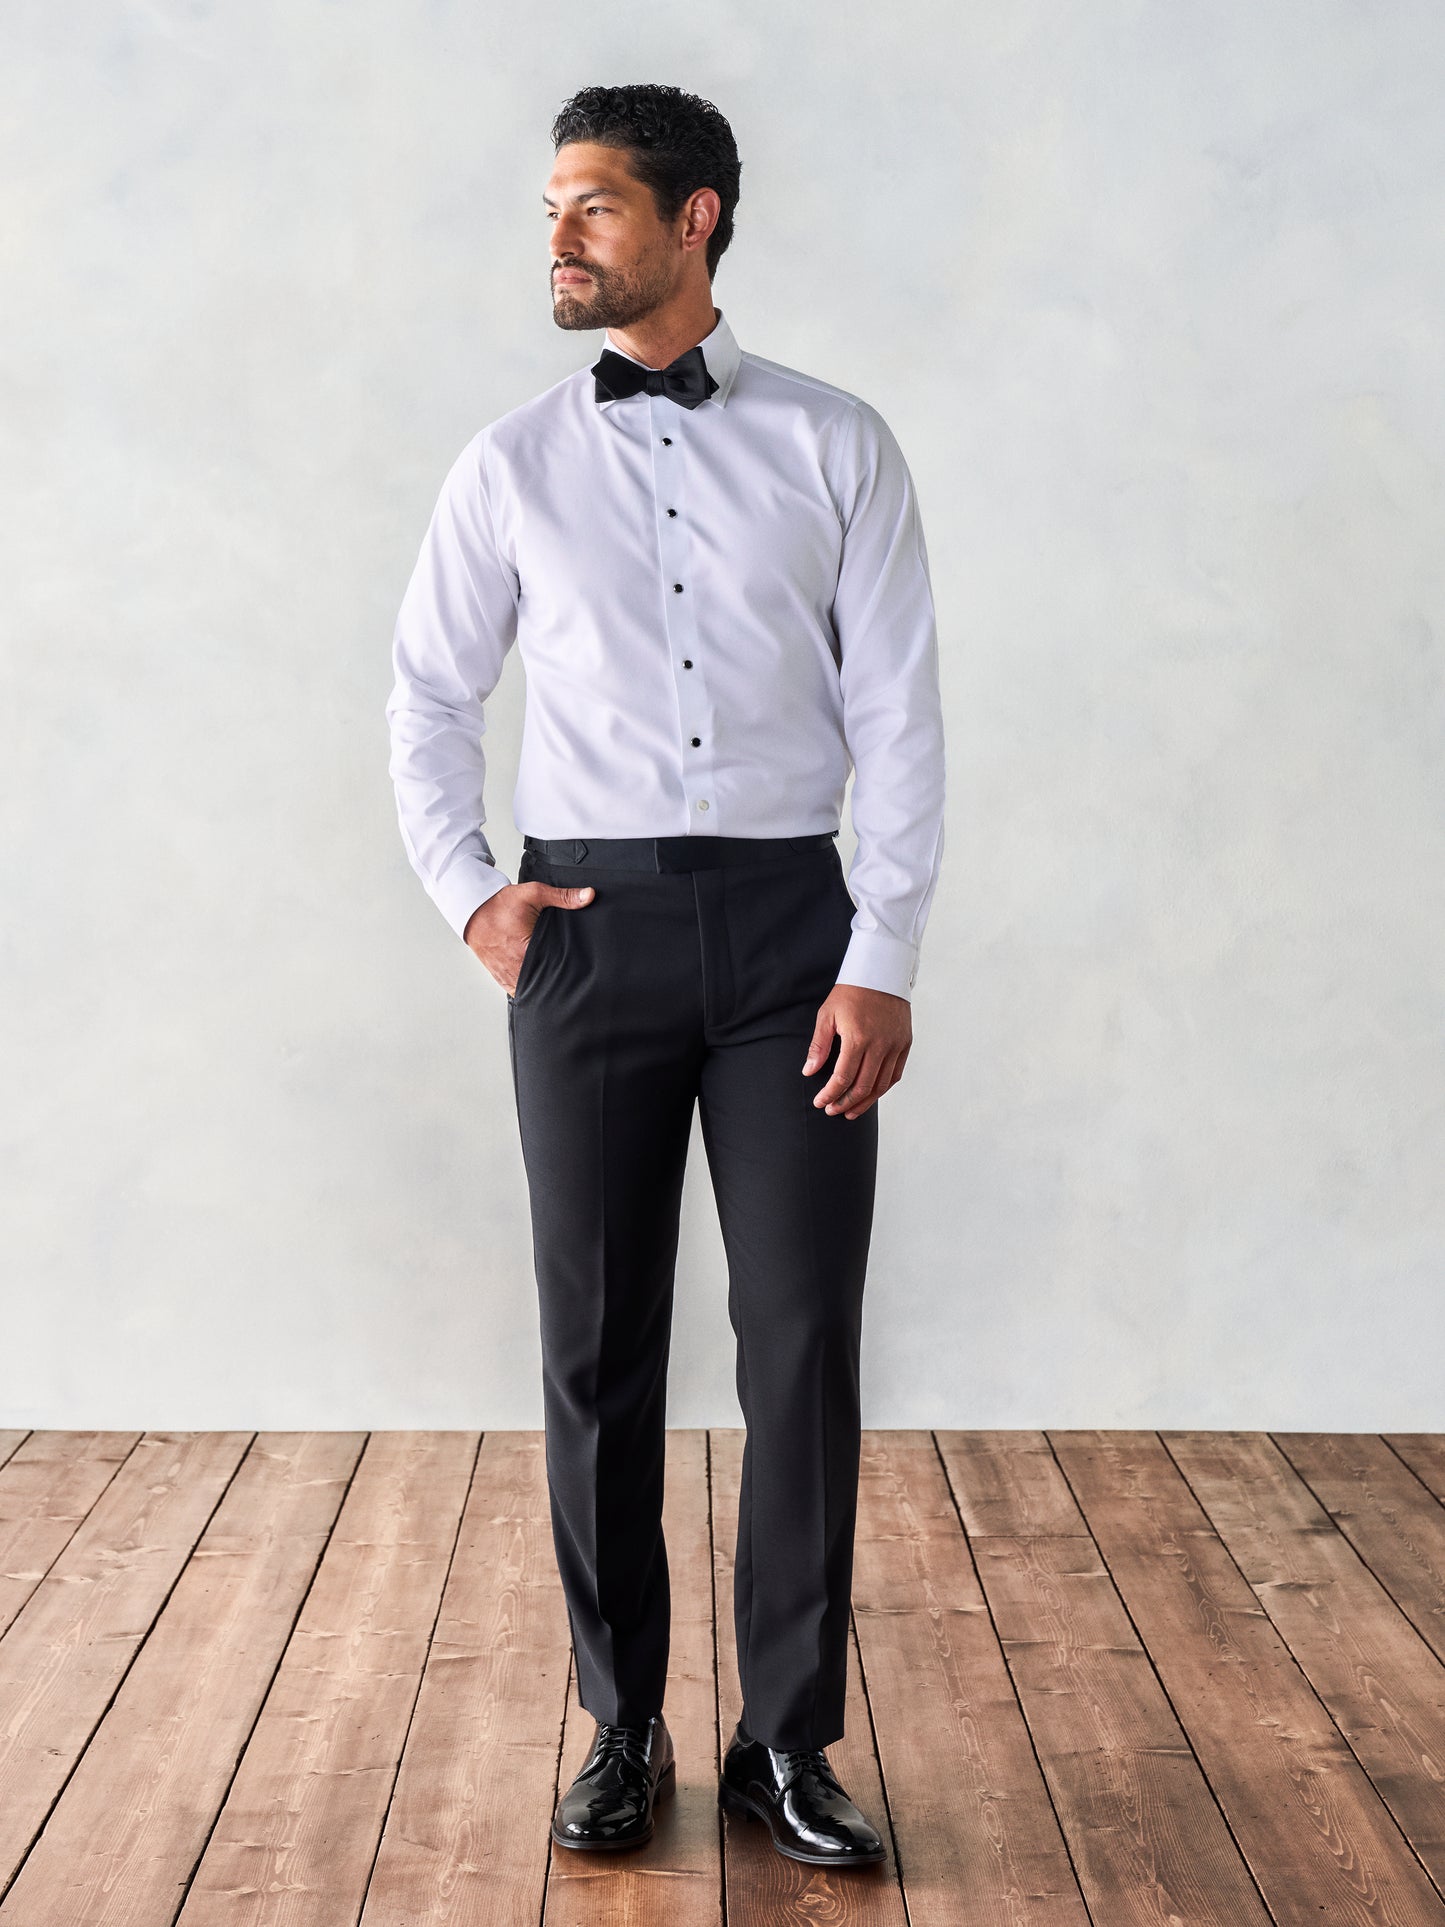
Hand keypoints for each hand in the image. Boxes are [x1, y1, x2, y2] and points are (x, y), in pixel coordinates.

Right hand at [463, 881, 595, 993]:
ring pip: (529, 990)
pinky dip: (527, 988)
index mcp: (525, 949)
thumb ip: (563, 896)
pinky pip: (516, 990)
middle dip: (556, 980)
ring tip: (555, 984)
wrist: (472, 908)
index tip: (578, 969)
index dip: (567, 970)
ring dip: (540, 986)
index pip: (553, 968)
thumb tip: (588, 896)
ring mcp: (506, 973)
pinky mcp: (499, 976)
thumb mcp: (534, 894)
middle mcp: (515, 965)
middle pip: (542, 982)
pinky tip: (538, 986)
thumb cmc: (500, 903)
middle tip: (570, 978)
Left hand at [803, 983, 911, 1118]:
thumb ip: (819, 1046)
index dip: (830, 1095)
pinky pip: (895, 1074)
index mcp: (858, 1038)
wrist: (881, 973)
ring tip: (850, 1110)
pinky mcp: (905, 1043)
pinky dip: (882, 1088)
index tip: (820, 1102)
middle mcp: (880, 1045)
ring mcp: (895, 1045)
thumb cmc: (851, 992)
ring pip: (881, 1085)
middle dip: (845, 1103)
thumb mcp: (827, 1015)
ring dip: (864, 1102)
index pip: (843, 1078)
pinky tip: (870, 1095)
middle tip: (832, 1110)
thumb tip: (809, 1072)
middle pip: (863, 1087)